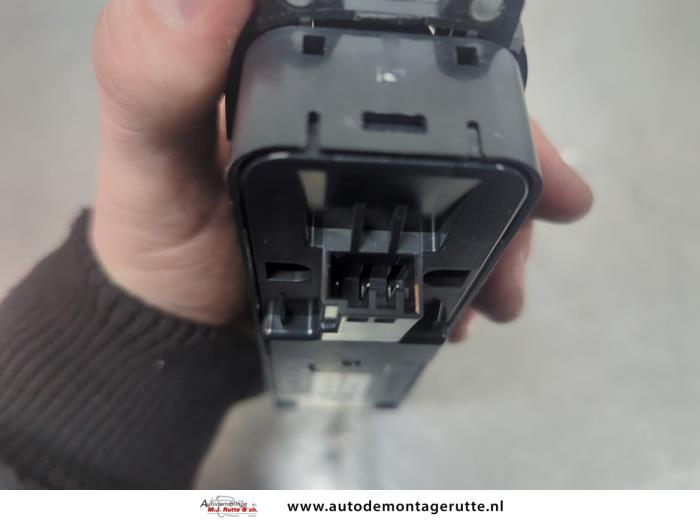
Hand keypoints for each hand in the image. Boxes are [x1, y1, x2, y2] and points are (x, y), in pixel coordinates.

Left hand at [90, 0, 592, 328]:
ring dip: (508, 221)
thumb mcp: (147, 149)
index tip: (513, 88)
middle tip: (555, 200)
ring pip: (469, 174)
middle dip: (517, 151)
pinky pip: (452, 229)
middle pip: (457, 107)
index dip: (459, 53)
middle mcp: (345, 109)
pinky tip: (484, 298)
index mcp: (292, 62)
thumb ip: (156, 72)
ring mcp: (374, 171)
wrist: (183, 323)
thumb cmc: (160, 234)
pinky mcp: (386, 225)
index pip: (393, 38)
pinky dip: (483, 258)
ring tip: (508, 285)